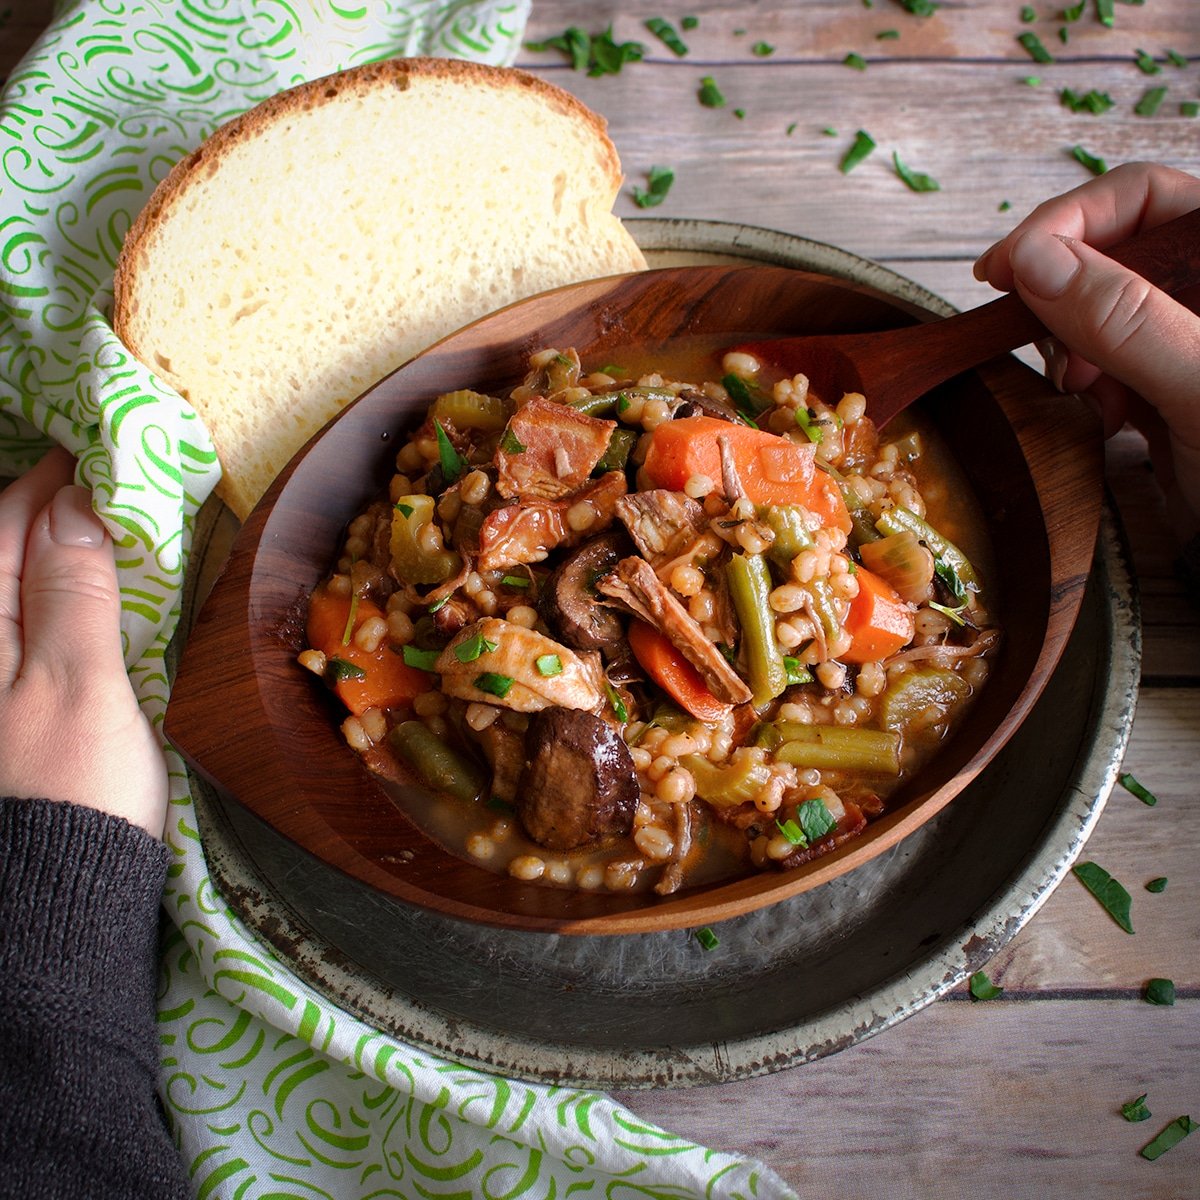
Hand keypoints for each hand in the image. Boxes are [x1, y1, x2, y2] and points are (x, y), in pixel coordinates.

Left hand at [0, 448, 167, 836]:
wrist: (58, 896)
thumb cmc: (70, 788)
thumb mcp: (78, 681)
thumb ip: (74, 591)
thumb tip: (74, 503)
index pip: (3, 526)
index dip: (48, 481)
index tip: (98, 449)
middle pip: (4, 553)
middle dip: (50, 509)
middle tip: (107, 478)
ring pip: (19, 590)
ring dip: (60, 552)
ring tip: (105, 523)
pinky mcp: (20, 708)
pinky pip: (34, 627)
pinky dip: (66, 597)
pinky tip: (96, 592)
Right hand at [973, 161, 1199, 535]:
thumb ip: (1125, 319)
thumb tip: (1035, 261)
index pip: (1144, 195)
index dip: (1069, 220)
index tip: (1008, 268)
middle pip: (1111, 247)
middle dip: (1065, 294)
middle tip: (1048, 345)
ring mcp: (1181, 340)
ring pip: (1094, 307)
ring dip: (1071, 347)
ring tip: (1086, 393)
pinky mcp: (1162, 386)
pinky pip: (1101, 361)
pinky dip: (1085, 386)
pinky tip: (1103, 417)